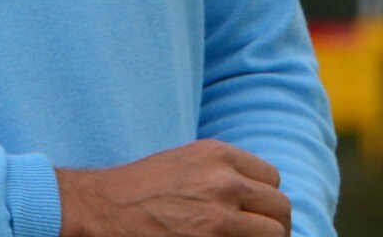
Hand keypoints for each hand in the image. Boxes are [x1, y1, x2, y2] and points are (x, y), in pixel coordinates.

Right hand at [55, 139, 290, 236]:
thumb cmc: (139, 189)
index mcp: (218, 154)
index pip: (272, 179)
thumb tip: (253, 196)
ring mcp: (220, 213)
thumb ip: (221, 173)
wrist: (102, 209)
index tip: (256, 216)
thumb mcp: (185, 163)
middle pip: (280, 206)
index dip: (265, 201)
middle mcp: (225, 180)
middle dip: (274, 225)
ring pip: (275, 232)